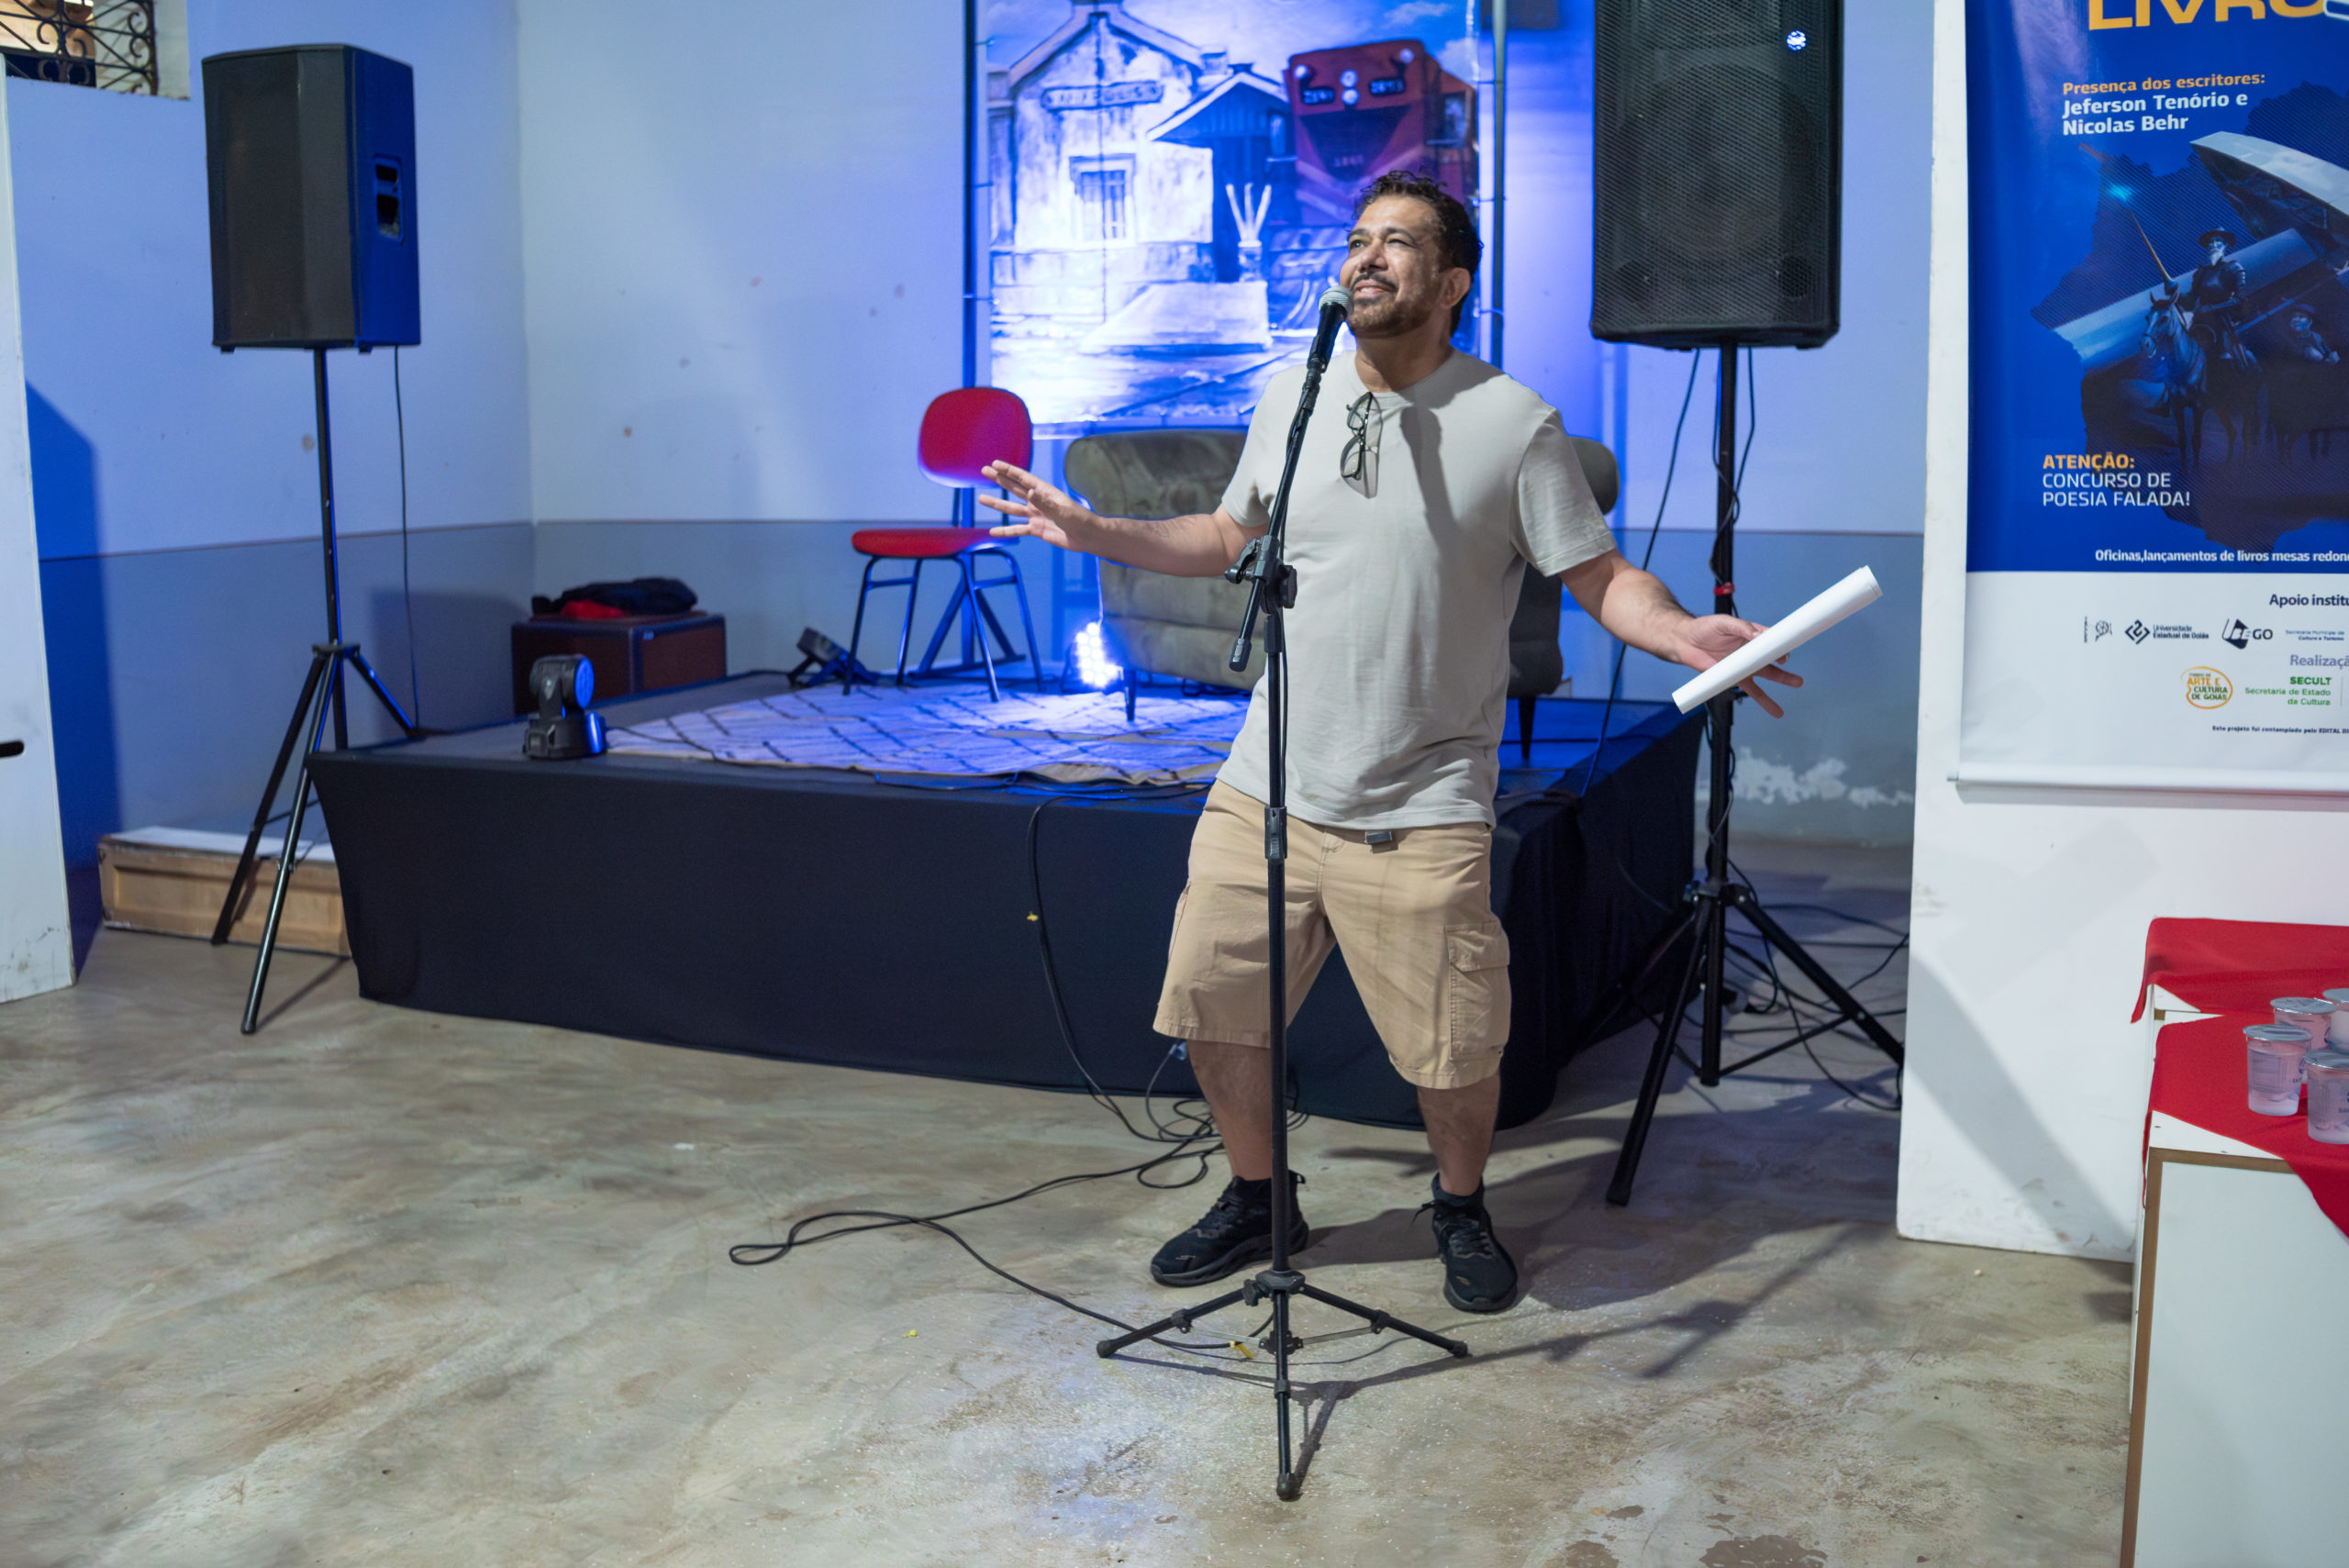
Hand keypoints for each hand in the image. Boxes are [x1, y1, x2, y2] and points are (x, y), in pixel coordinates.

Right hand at [978, 461, 1100, 551]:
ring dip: (997, 503)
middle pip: (1014, 488)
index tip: (994, 464)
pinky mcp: (1037, 529)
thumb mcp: (1061, 510)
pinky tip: (993, 532)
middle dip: (999, 479)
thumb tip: (1028, 492)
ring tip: (981, 499)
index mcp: (1044, 492)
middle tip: (984, 471)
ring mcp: (1036, 515)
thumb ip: (1044, 502)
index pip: (1023, 479)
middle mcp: (1038, 501)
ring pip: (1012, 508)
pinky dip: (1005, 531)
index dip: (1008, 471)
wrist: (1087, 536)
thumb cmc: (1079, 519)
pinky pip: (1017, 529)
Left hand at [1671, 614, 1802, 718]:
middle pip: (1773, 658)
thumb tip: (1757, 635)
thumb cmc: (1703, 628)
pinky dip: (1762, 699)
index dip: (1780, 646)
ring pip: (1767, 674)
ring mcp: (1743, 665)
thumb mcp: (1723, 622)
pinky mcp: (1734, 677)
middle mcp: (1750, 650)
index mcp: (1750, 634)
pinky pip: (1751, 689)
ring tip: (1797, 683)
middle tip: (1799, 671)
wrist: (1684, 641)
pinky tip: (1773, 708)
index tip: (1784, 654)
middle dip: (1786, 665)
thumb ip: (1741, 627)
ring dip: (1782, 680)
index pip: (1770, 640)